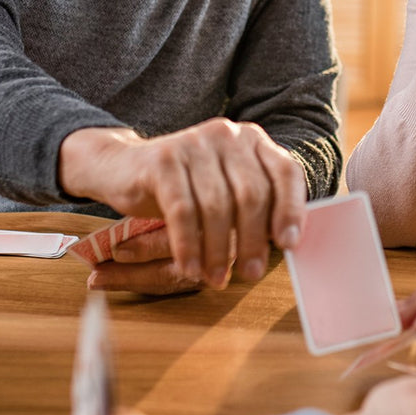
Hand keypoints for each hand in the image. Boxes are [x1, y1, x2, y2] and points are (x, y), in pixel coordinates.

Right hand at [58, 120, 305, 291]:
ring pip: (217, 206)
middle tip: (251, 274)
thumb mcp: (226, 190)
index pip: (285, 172)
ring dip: (219, 251)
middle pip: (252, 193)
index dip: (292, 209)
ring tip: (217, 279)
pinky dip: (189, 245)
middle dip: (253, 240)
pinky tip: (190, 268)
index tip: (289, 244)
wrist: (123, 167)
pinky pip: (182, 211)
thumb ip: (256, 207)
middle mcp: (227, 135)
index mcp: (252, 140)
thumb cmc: (186, 187)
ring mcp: (194, 143)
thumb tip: (288, 244)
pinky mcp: (163, 160)